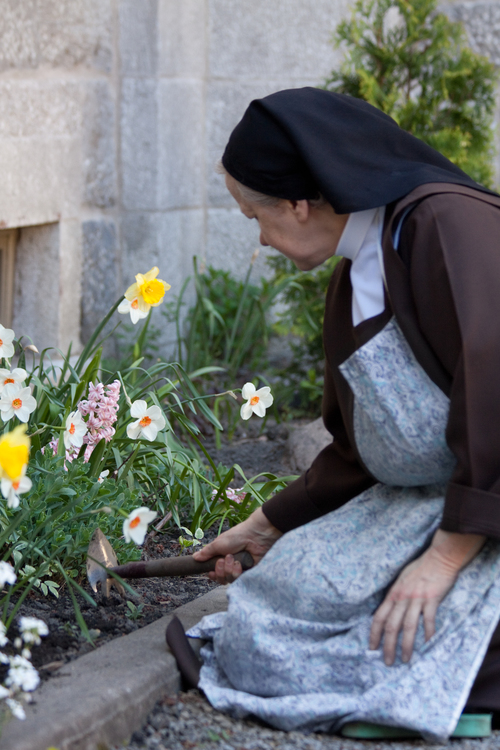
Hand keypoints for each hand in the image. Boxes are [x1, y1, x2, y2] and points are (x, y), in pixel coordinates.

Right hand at [193, 507, 281, 582]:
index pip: (215, 572)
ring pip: (229, 580)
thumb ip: (206, 552)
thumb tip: (194, 557)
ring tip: (232, 558)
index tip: (211, 572)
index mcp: (222, 557)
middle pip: (221, 578)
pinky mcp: (249, 572)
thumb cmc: (237, 536)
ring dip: (228, 569)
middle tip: (222, 560)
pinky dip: (237, 572)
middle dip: (219, 571)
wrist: (255, 536)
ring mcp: (240, 569)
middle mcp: (230, 564)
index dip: (212, 574)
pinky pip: (239, 580)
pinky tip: (239, 563)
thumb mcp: (218, 543)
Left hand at [369, 530, 484, 665]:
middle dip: (388, 646)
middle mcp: (402, 598)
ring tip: (405, 659)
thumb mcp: (401, 579)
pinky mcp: (431, 599)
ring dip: (406, 645)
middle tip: (387, 662)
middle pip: (391, 626)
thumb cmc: (420, 568)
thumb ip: (396, 595)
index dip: (374, 634)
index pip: (379, 617)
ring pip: (408, 626)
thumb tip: (390, 609)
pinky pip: (428, 620)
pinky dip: (427, 634)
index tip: (372, 648)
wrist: (438, 558)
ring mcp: (416, 599)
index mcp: (393, 594)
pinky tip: (427, 645)